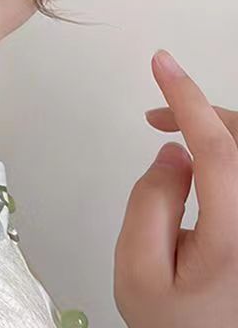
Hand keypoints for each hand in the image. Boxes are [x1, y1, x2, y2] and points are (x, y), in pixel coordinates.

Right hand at [114, 50, 237, 326]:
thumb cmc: (177, 325)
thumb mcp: (137, 271)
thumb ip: (149, 202)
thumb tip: (172, 153)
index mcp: (236, 238)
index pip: (218, 149)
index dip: (188, 98)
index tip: (162, 62)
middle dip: (202, 112)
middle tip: (156, 114)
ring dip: (216, 129)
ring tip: (172, 131)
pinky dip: (227, 150)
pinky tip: (204, 156)